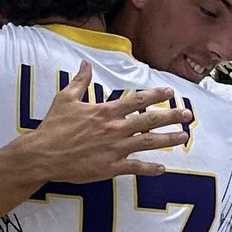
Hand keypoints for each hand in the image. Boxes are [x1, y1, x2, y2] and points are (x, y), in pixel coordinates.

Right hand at [23, 66, 193, 185]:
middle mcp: (114, 128)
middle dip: (171, 116)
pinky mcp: (110, 167)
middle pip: (149, 120)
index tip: (170, 92)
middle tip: (188, 115)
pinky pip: (135, 168)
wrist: (43, 155)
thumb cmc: (53, 127)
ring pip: (147, 143)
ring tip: (183, 137)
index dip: (155, 96)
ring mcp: (114, 149)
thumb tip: (85, 63)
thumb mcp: (65, 98)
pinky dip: (150, 168)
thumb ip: (80, 81)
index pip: (136, 100)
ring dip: (168, 139)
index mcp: (105, 111)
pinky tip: (162, 168)